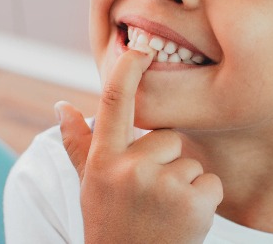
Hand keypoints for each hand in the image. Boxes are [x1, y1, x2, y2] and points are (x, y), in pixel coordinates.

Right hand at [57, 49, 223, 243]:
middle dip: (165, 162)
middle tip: (149, 198)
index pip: (113, 104)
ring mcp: (163, 186)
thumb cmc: (110, 225)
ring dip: (184, 186)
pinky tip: (183, 221)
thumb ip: (79, 144)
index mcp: (104, 161)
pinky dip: (204, 201)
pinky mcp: (194, 203)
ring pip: (189, 161)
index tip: (140, 46)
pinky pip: (211, 182)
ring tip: (163, 213)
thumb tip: (61, 106)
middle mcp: (130, 169)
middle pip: (167, 138)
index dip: (128, 70)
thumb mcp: (90, 186)